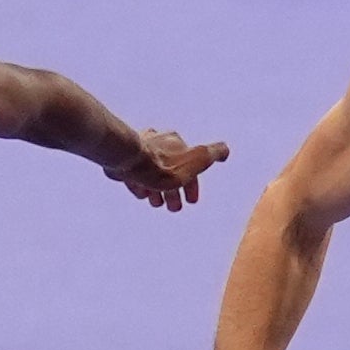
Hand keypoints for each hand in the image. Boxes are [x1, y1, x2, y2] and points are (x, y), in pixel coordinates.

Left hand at [110, 129, 229, 208]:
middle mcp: (158, 141)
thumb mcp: (196, 161)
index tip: (191, 201)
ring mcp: (139, 148)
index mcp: (177, 142)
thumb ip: (212, 154)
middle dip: (173, 190)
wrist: (127, 160)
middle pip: (169, 169)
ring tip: (156, 204)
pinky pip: (134, 173)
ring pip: (151, 171)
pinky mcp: (123, 156)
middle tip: (173, 208)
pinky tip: (141, 194)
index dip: (193, 184)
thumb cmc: (162, 165)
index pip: (191, 164)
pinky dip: (140, 184)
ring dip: (157, 189)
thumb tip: (225, 149)